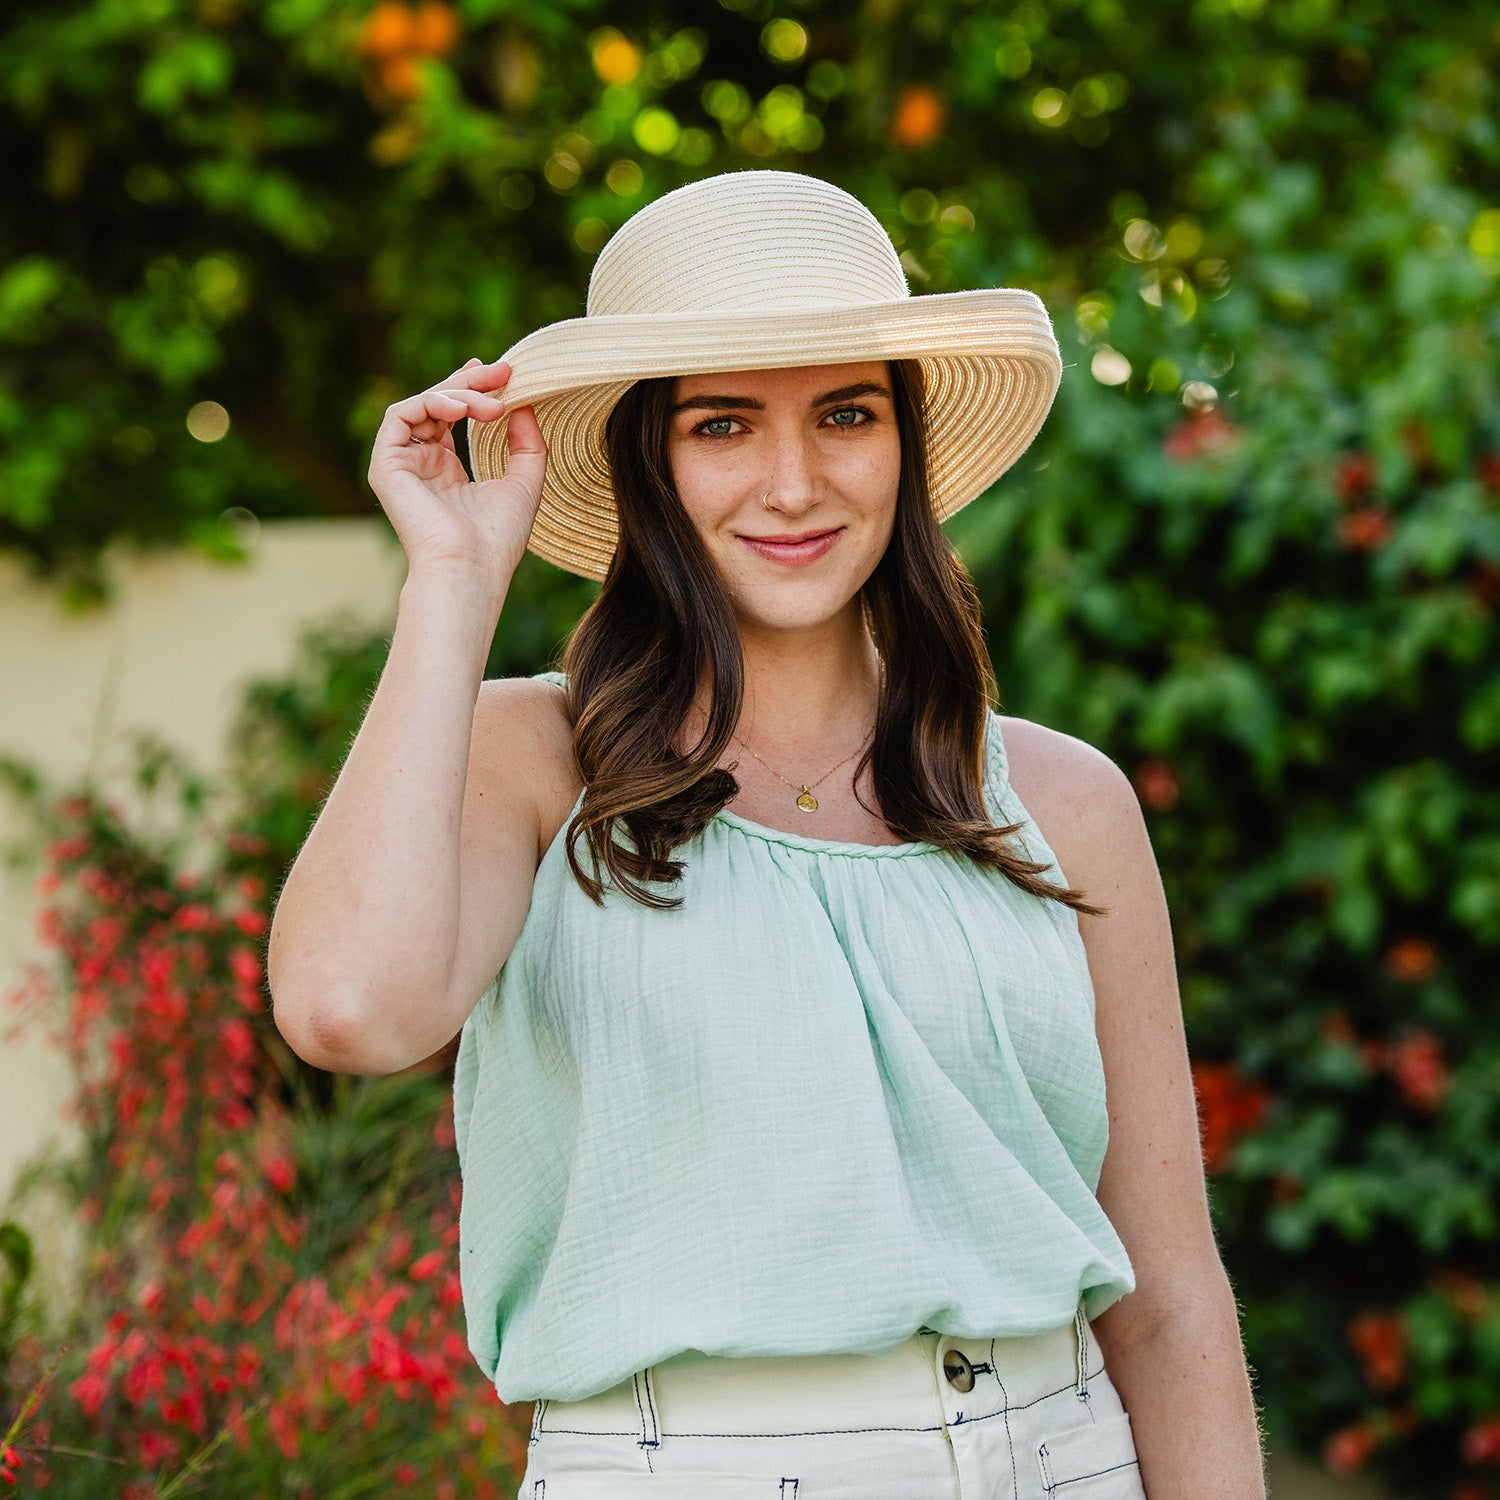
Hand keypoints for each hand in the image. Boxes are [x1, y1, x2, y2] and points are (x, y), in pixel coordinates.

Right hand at [367, 357, 546, 585]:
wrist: (470, 568)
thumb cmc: (497, 539)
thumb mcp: (525, 483)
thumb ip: (527, 444)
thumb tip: (524, 404)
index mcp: (446, 472)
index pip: (451, 417)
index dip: (474, 390)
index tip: (505, 374)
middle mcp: (420, 466)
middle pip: (437, 406)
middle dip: (470, 383)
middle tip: (502, 371)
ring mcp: (401, 465)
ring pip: (420, 405)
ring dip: (459, 395)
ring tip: (492, 404)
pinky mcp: (385, 465)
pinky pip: (400, 415)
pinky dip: (432, 402)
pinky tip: (464, 408)